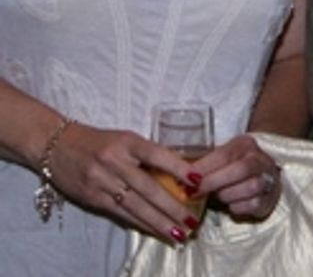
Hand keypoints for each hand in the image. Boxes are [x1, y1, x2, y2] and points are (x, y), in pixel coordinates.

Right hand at [48, 122, 201, 243]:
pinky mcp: (91, 197)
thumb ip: (147, 154)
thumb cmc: (98, 141)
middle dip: (171, 207)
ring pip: (134, 205)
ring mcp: (101, 180)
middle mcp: (114, 161)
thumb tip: (178, 172)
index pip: (157, 155)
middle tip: (191, 221)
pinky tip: (154, 230)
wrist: (55, 145)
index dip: (178, 168)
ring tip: (177, 232)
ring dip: (158, 221)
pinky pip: (119, 213)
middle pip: (147, 187)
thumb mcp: (125, 139)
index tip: (198, 181)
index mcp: (127, 142)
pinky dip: (139, 223)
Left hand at [189, 134, 282, 220]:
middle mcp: (261, 159)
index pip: (224, 154)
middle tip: (192, 193)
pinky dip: (237, 207)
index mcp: (245, 145)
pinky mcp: (269, 199)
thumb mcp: (219, 160)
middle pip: (240, 169)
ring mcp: (268, 179)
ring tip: (215, 197)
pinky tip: (230, 205)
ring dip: (226, 195)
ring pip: (248, 187)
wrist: (261, 179)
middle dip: (213, 182)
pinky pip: (252, 205)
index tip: (183, 179)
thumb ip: (203, 165)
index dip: (204, 167)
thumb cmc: (231, 169)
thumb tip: (175, 175)